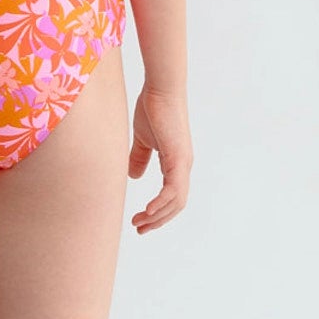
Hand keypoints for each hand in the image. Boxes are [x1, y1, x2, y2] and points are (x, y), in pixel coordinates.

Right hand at [128, 85, 191, 233]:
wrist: (160, 90)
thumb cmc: (152, 109)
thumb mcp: (142, 139)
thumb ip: (139, 157)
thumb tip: (134, 176)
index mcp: (176, 163)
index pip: (172, 196)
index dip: (158, 211)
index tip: (140, 220)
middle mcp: (183, 166)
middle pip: (176, 204)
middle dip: (158, 220)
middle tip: (139, 229)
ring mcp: (183, 163)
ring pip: (176, 201)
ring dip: (158, 216)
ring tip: (140, 223)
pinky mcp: (178, 158)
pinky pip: (173, 189)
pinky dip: (161, 203)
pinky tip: (148, 210)